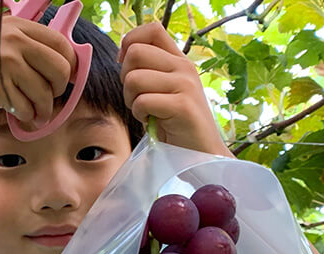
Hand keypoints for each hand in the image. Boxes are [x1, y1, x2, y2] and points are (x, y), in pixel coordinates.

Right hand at [0, 15, 76, 122]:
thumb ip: (23, 42)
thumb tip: (60, 59)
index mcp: (17, 26)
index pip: (61, 44)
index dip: (69, 64)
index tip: (65, 77)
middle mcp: (15, 42)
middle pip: (61, 69)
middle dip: (60, 88)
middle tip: (49, 96)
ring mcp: (7, 65)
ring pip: (46, 94)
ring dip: (43, 109)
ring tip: (34, 112)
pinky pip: (27, 109)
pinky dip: (26, 117)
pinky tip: (19, 115)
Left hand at [118, 22, 232, 156]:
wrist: (200, 153)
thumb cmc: (175, 125)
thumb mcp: (164, 90)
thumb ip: (150, 70)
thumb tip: (122, 55)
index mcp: (179, 60)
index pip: (151, 29)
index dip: (130, 43)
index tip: (127, 66)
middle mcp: (184, 67)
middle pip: (135, 53)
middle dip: (125, 78)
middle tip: (138, 98)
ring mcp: (185, 85)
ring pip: (134, 78)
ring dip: (131, 100)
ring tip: (146, 112)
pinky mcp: (182, 106)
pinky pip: (142, 101)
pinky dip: (139, 115)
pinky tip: (152, 122)